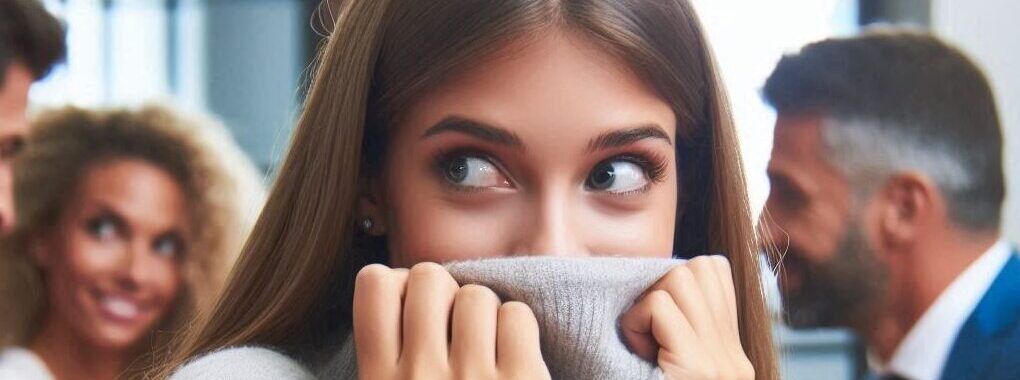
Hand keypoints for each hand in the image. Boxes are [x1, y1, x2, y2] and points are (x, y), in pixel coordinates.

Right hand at [352, 262, 550, 379]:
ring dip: (486, 315)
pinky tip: (513, 361)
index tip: (412, 308)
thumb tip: (401, 285)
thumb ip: (388, 354)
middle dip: (445, 294)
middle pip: (428, 275)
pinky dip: (519, 332)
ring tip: (485, 350)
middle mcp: (418, 379)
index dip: (398, 284)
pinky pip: (517, 316)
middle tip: (455, 330)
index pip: (374, 283)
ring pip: (476, 293)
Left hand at [621, 256, 754, 379]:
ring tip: (642, 345)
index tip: (656, 323)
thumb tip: (660, 282)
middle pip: (701, 267)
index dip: (677, 280)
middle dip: (661, 288)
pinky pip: (658, 305)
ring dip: (646, 305)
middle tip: (647, 332)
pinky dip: (635, 321)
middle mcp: (735, 358)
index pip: (718, 272)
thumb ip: (681, 330)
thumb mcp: (673, 362)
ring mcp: (721, 361)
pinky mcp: (697, 365)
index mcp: (733, 355)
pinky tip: (637, 353)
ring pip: (679, 277)